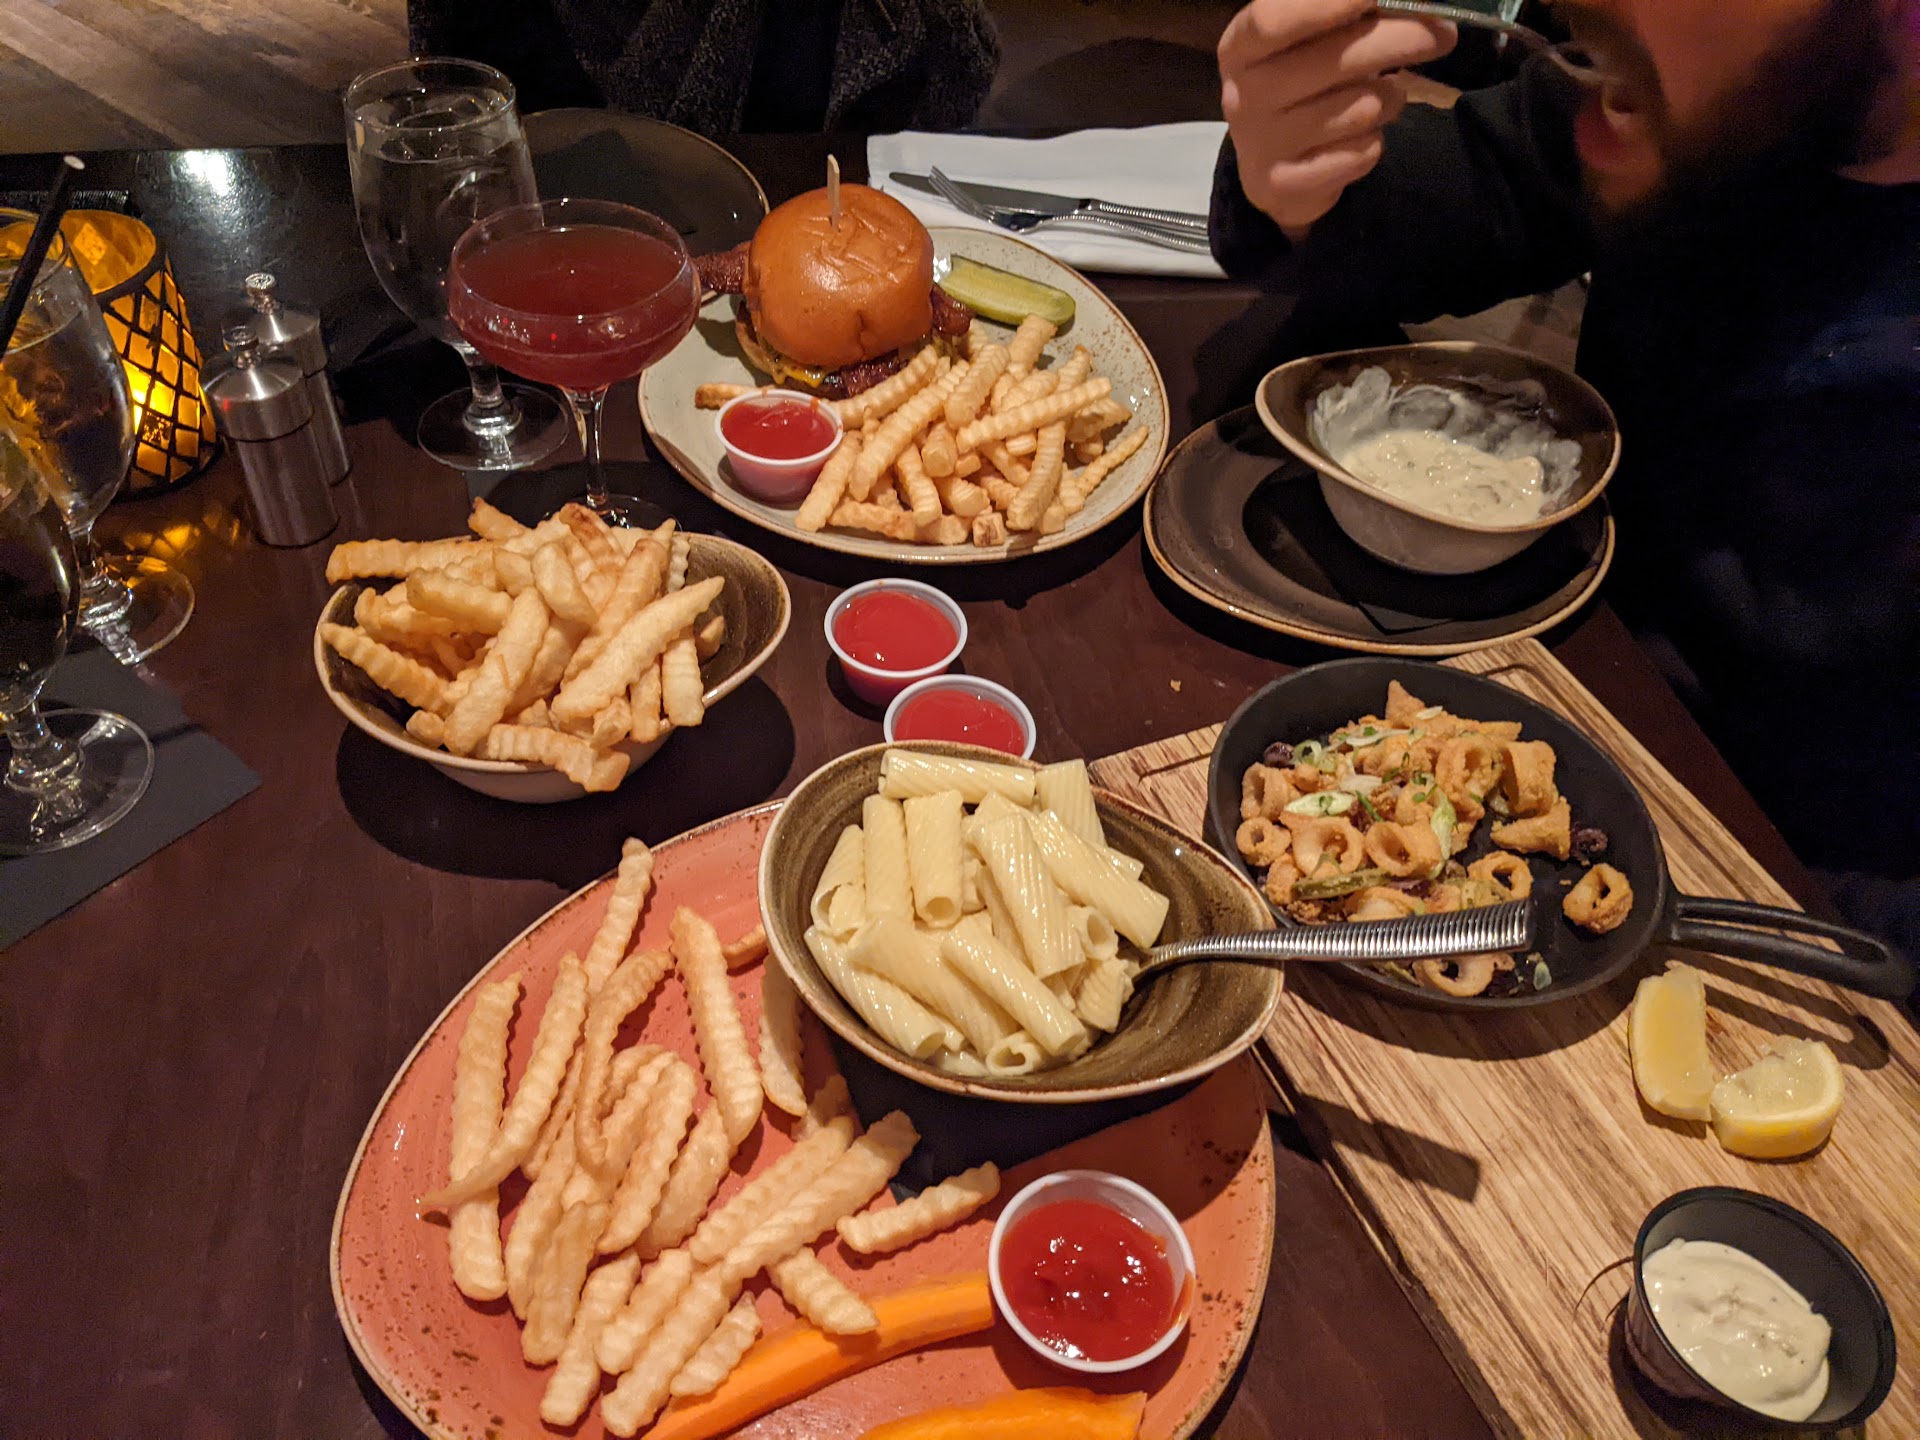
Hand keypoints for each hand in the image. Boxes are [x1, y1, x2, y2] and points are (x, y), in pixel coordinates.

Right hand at [1219, 0, 1455, 235]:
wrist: (1274, 167)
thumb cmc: (1300, 82)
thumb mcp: (1309, 37)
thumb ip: (1349, 12)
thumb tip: (1405, 0)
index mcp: (1241, 47)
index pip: (1273, 19)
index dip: (1326, 4)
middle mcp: (1242, 95)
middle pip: (1335, 60)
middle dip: (1400, 40)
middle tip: (1445, 32)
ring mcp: (1261, 144)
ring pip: (1359, 109)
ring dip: (1389, 99)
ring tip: (1386, 96)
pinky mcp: (1285, 185)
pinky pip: (1361, 153)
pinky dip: (1374, 142)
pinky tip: (1363, 136)